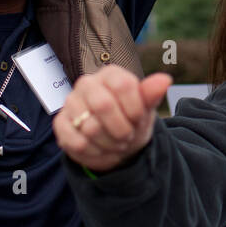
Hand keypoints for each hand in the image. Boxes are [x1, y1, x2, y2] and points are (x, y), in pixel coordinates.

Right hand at [54, 66, 172, 172]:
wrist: (116, 142)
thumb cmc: (131, 120)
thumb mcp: (146, 109)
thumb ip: (152, 94)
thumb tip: (165, 80)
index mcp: (110, 74)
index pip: (123, 85)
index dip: (135, 109)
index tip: (139, 120)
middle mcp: (87, 83)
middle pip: (103, 105)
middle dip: (121, 129)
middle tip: (127, 137)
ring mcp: (70, 103)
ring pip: (90, 127)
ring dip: (109, 143)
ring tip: (116, 143)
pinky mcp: (60, 124)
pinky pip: (77, 142)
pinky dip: (94, 152)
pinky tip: (100, 149)